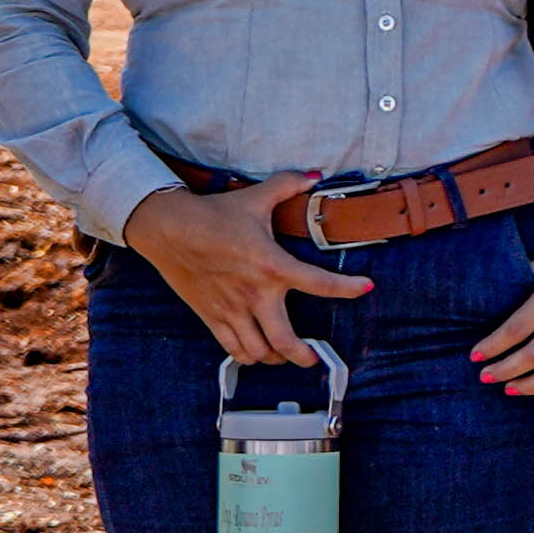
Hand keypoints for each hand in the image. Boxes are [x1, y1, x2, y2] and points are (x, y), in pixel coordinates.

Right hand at [126, 177, 373, 367]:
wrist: (167, 227)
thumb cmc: (213, 213)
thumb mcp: (255, 197)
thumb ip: (288, 185)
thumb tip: (314, 175)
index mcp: (272, 265)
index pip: (320, 284)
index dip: (347, 288)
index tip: (365, 288)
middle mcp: (254, 293)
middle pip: (285, 340)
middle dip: (303, 355)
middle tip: (314, 357)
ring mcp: (231, 309)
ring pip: (258, 350)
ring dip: (274, 357)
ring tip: (283, 353)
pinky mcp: (211, 316)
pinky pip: (232, 348)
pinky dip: (247, 355)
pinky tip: (255, 352)